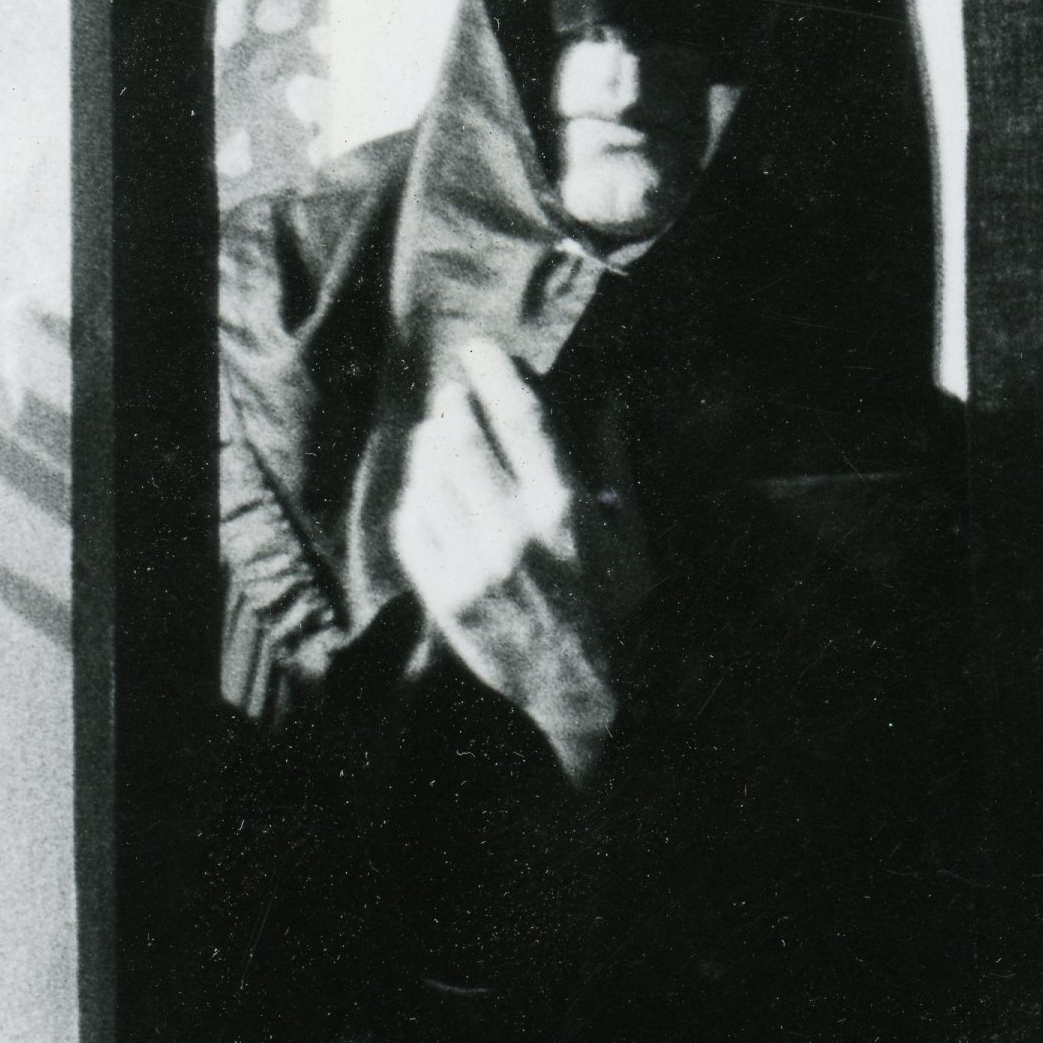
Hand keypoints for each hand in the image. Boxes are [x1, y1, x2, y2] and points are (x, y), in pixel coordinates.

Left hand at [387, 343, 639, 781]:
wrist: (585, 693)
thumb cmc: (615, 609)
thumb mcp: (629, 537)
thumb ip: (613, 465)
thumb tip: (611, 401)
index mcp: (564, 510)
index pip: (518, 419)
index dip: (492, 373)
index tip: (476, 350)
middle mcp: (514, 533)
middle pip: (460, 441)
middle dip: (451, 407)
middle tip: (451, 397)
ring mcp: (475, 567)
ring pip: (429, 480)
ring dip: (428, 448)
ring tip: (437, 439)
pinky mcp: (445, 598)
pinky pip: (412, 528)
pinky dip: (413, 498)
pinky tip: (426, 490)